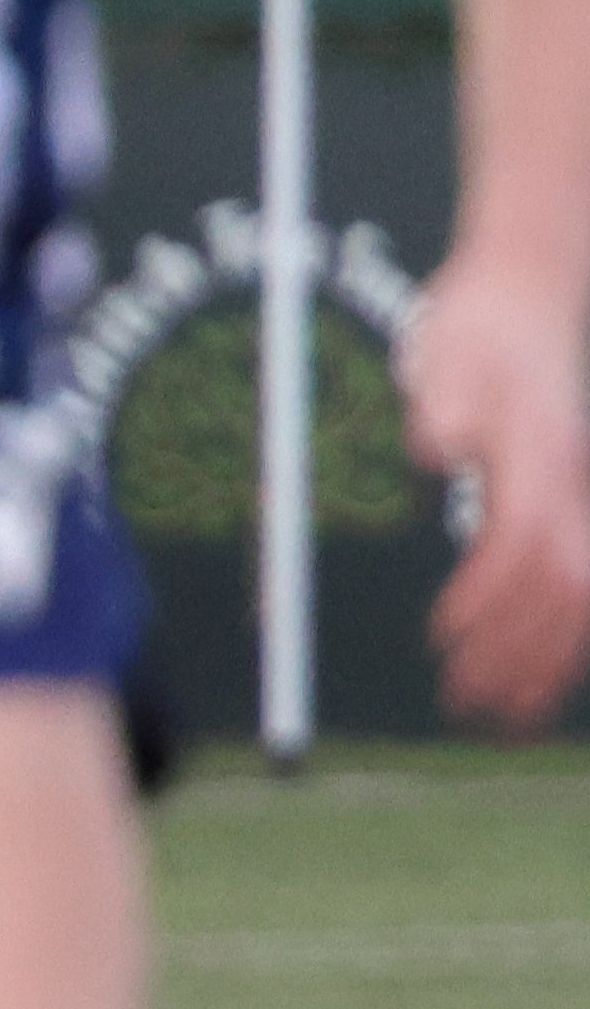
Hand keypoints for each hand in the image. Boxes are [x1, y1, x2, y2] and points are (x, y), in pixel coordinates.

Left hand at [398, 251, 589, 730]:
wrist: (524, 295)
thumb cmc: (475, 327)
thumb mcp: (446, 353)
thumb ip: (442, 402)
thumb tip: (433, 448)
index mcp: (538, 455)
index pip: (522, 543)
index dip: (486, 597)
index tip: (442, 637)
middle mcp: (571, 484)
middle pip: (562, 587)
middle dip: (516, 650)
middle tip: (461, 702)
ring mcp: (579, 496)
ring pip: (582, 597)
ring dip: (543, 659)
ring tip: (500, 714)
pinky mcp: (569, 503)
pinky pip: (582, 583)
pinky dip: (565, 637)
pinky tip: (537, 677)